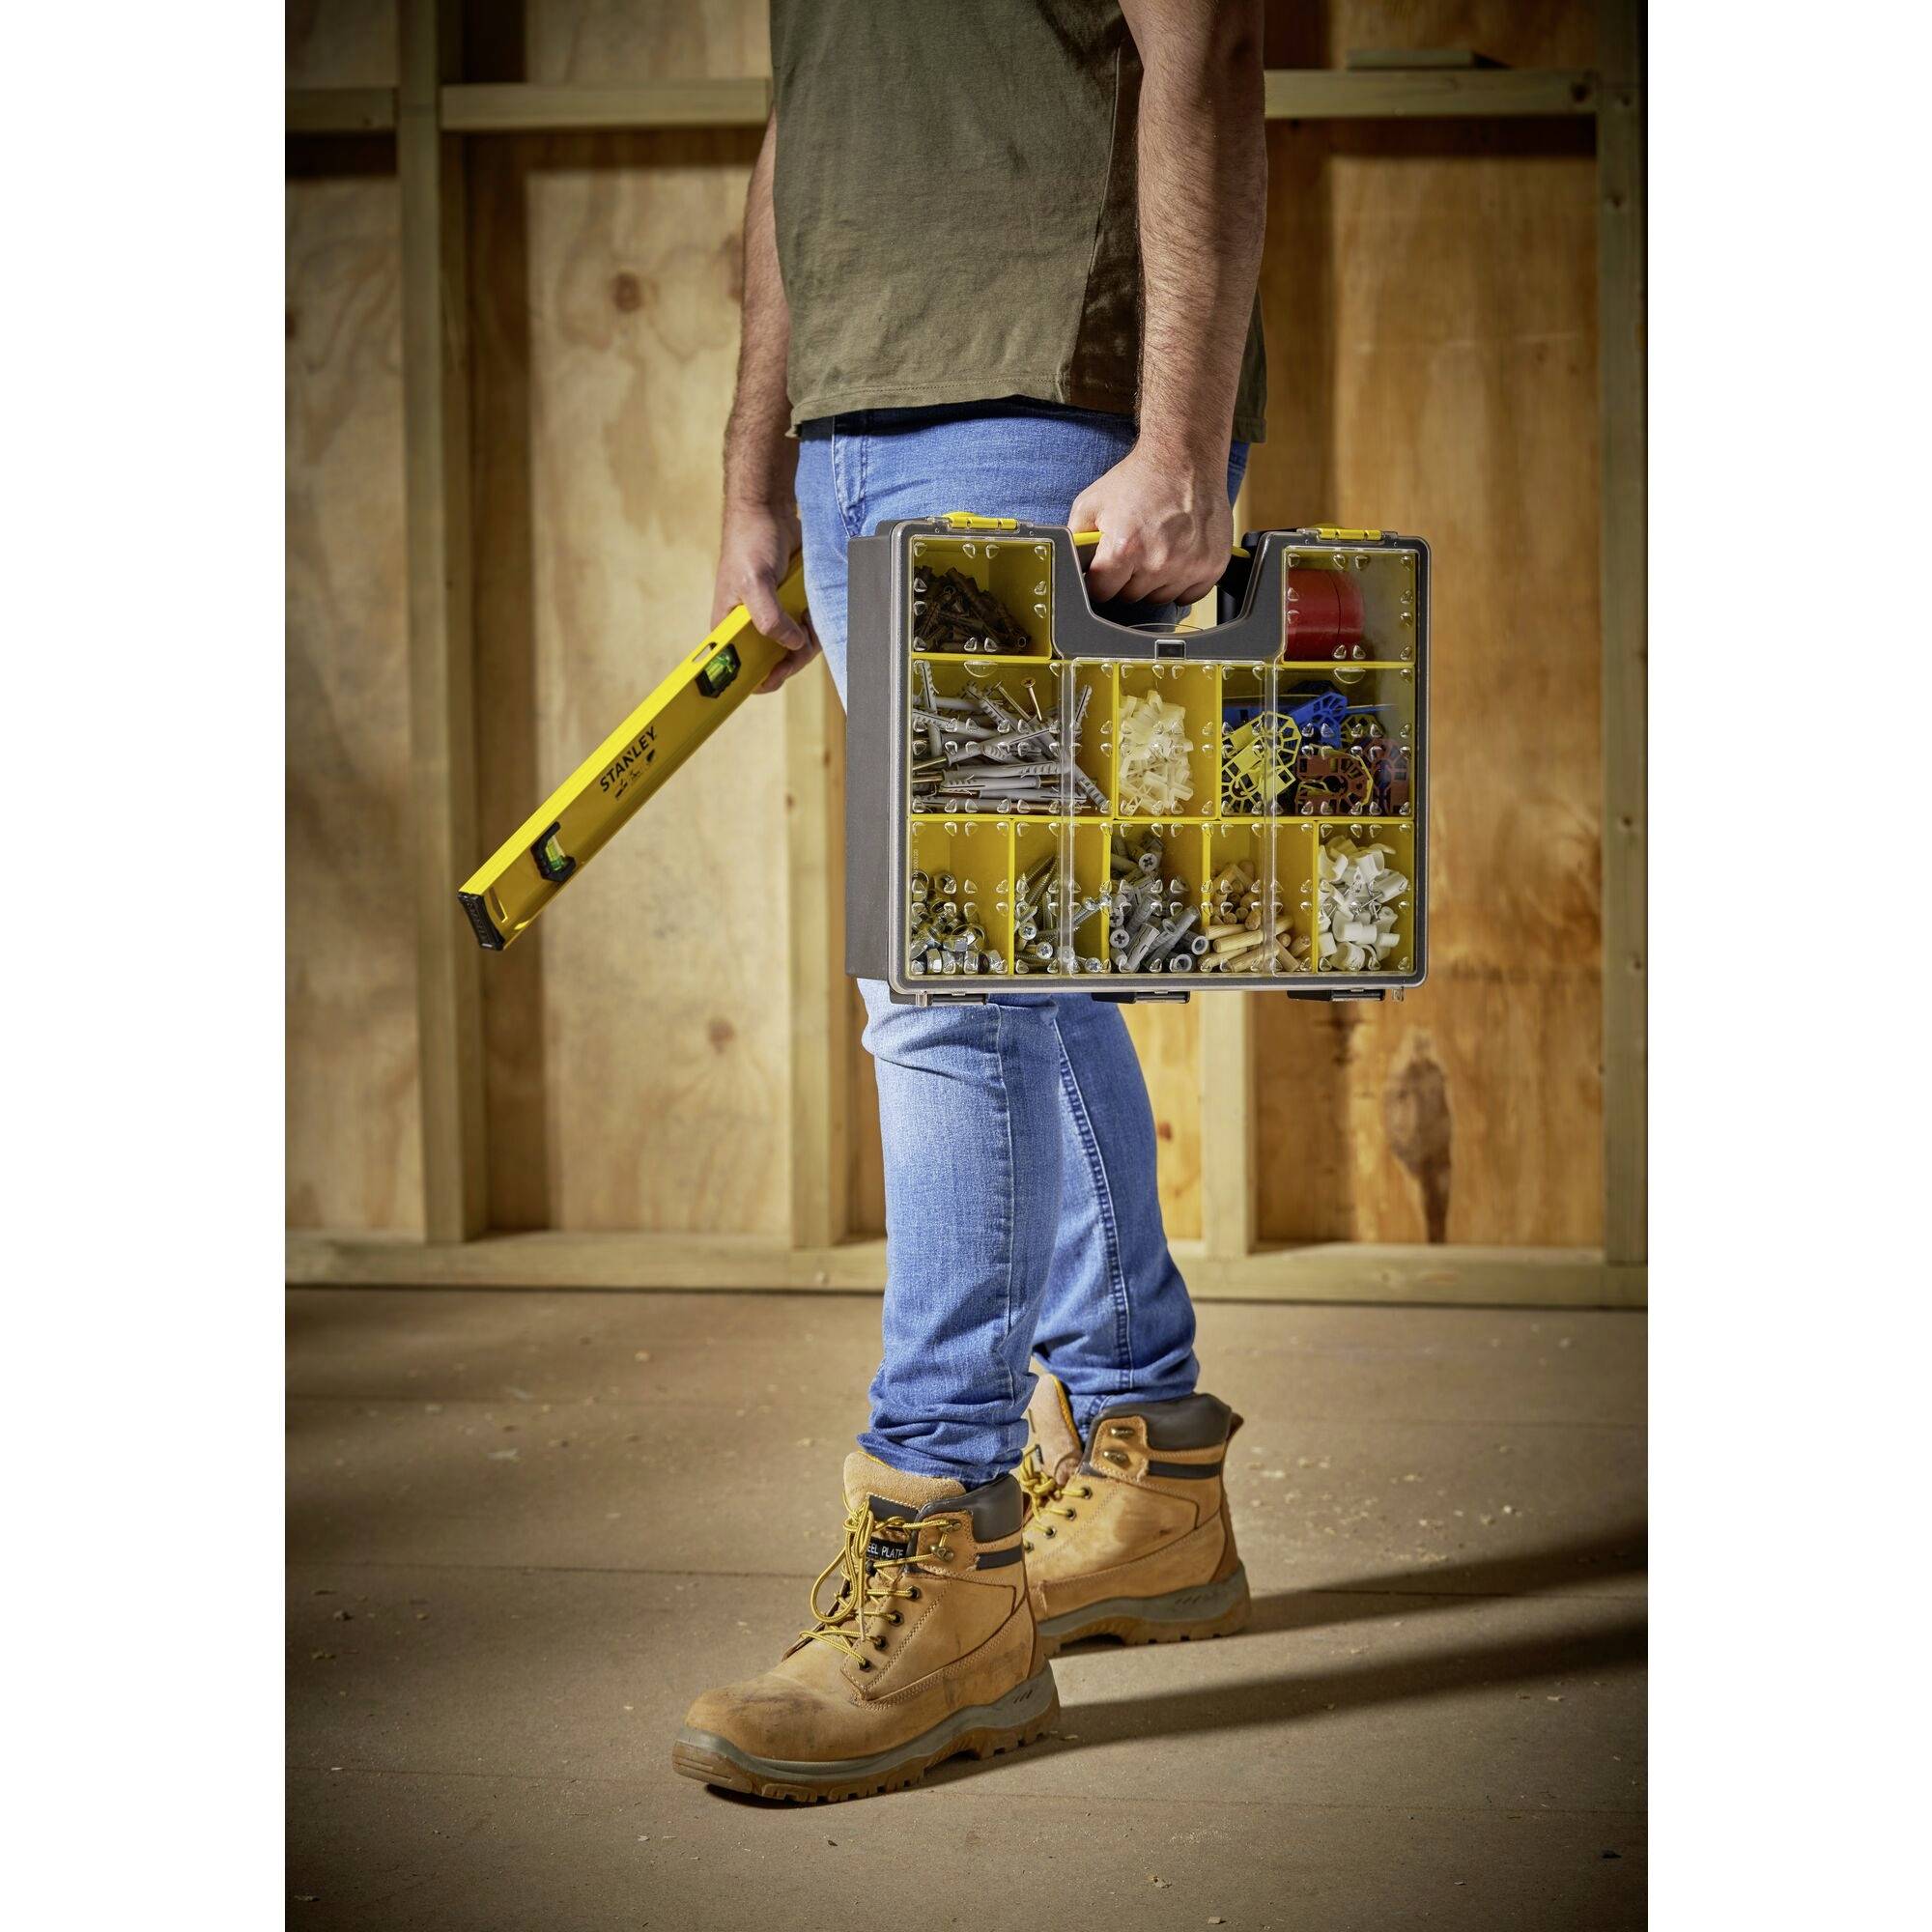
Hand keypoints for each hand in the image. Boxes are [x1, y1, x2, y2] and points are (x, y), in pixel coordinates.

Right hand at [711, 499, 818, 693]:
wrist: (770, 511)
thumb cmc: (750, 543)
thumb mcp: (754, 582)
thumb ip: (770, 617)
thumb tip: (793, 643)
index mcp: (730, 626)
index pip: (742, 667)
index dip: (759, 677)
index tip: (776, 675)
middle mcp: (751, 626)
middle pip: (775, 661)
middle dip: (792, 657)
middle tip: (802, 641)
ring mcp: (774, 617)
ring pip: (795, 647)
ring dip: (807, 639)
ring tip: (807, 615)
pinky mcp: (793, 606)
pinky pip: (808, 628)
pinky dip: (815, 624)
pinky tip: (813, 609)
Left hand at [1069, 442, 1231, 607]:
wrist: (1185, 458)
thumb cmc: (1140, 479)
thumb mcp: (1091, 503)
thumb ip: (1076, 540)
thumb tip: (1071, 565)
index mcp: (1124, 549)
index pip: (1101, 592)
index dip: (1099, 581)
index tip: (1104, 571)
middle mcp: (1158, 562)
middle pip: (1130, 597)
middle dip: (1127, 578)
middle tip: (1133, 550)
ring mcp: (1188, 566)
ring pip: (1159, 598)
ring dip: (1155, 581)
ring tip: (1156, 548)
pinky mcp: (1211, 566)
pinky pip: (1188, 595)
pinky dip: (1182, 582)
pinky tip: (1177, 557)